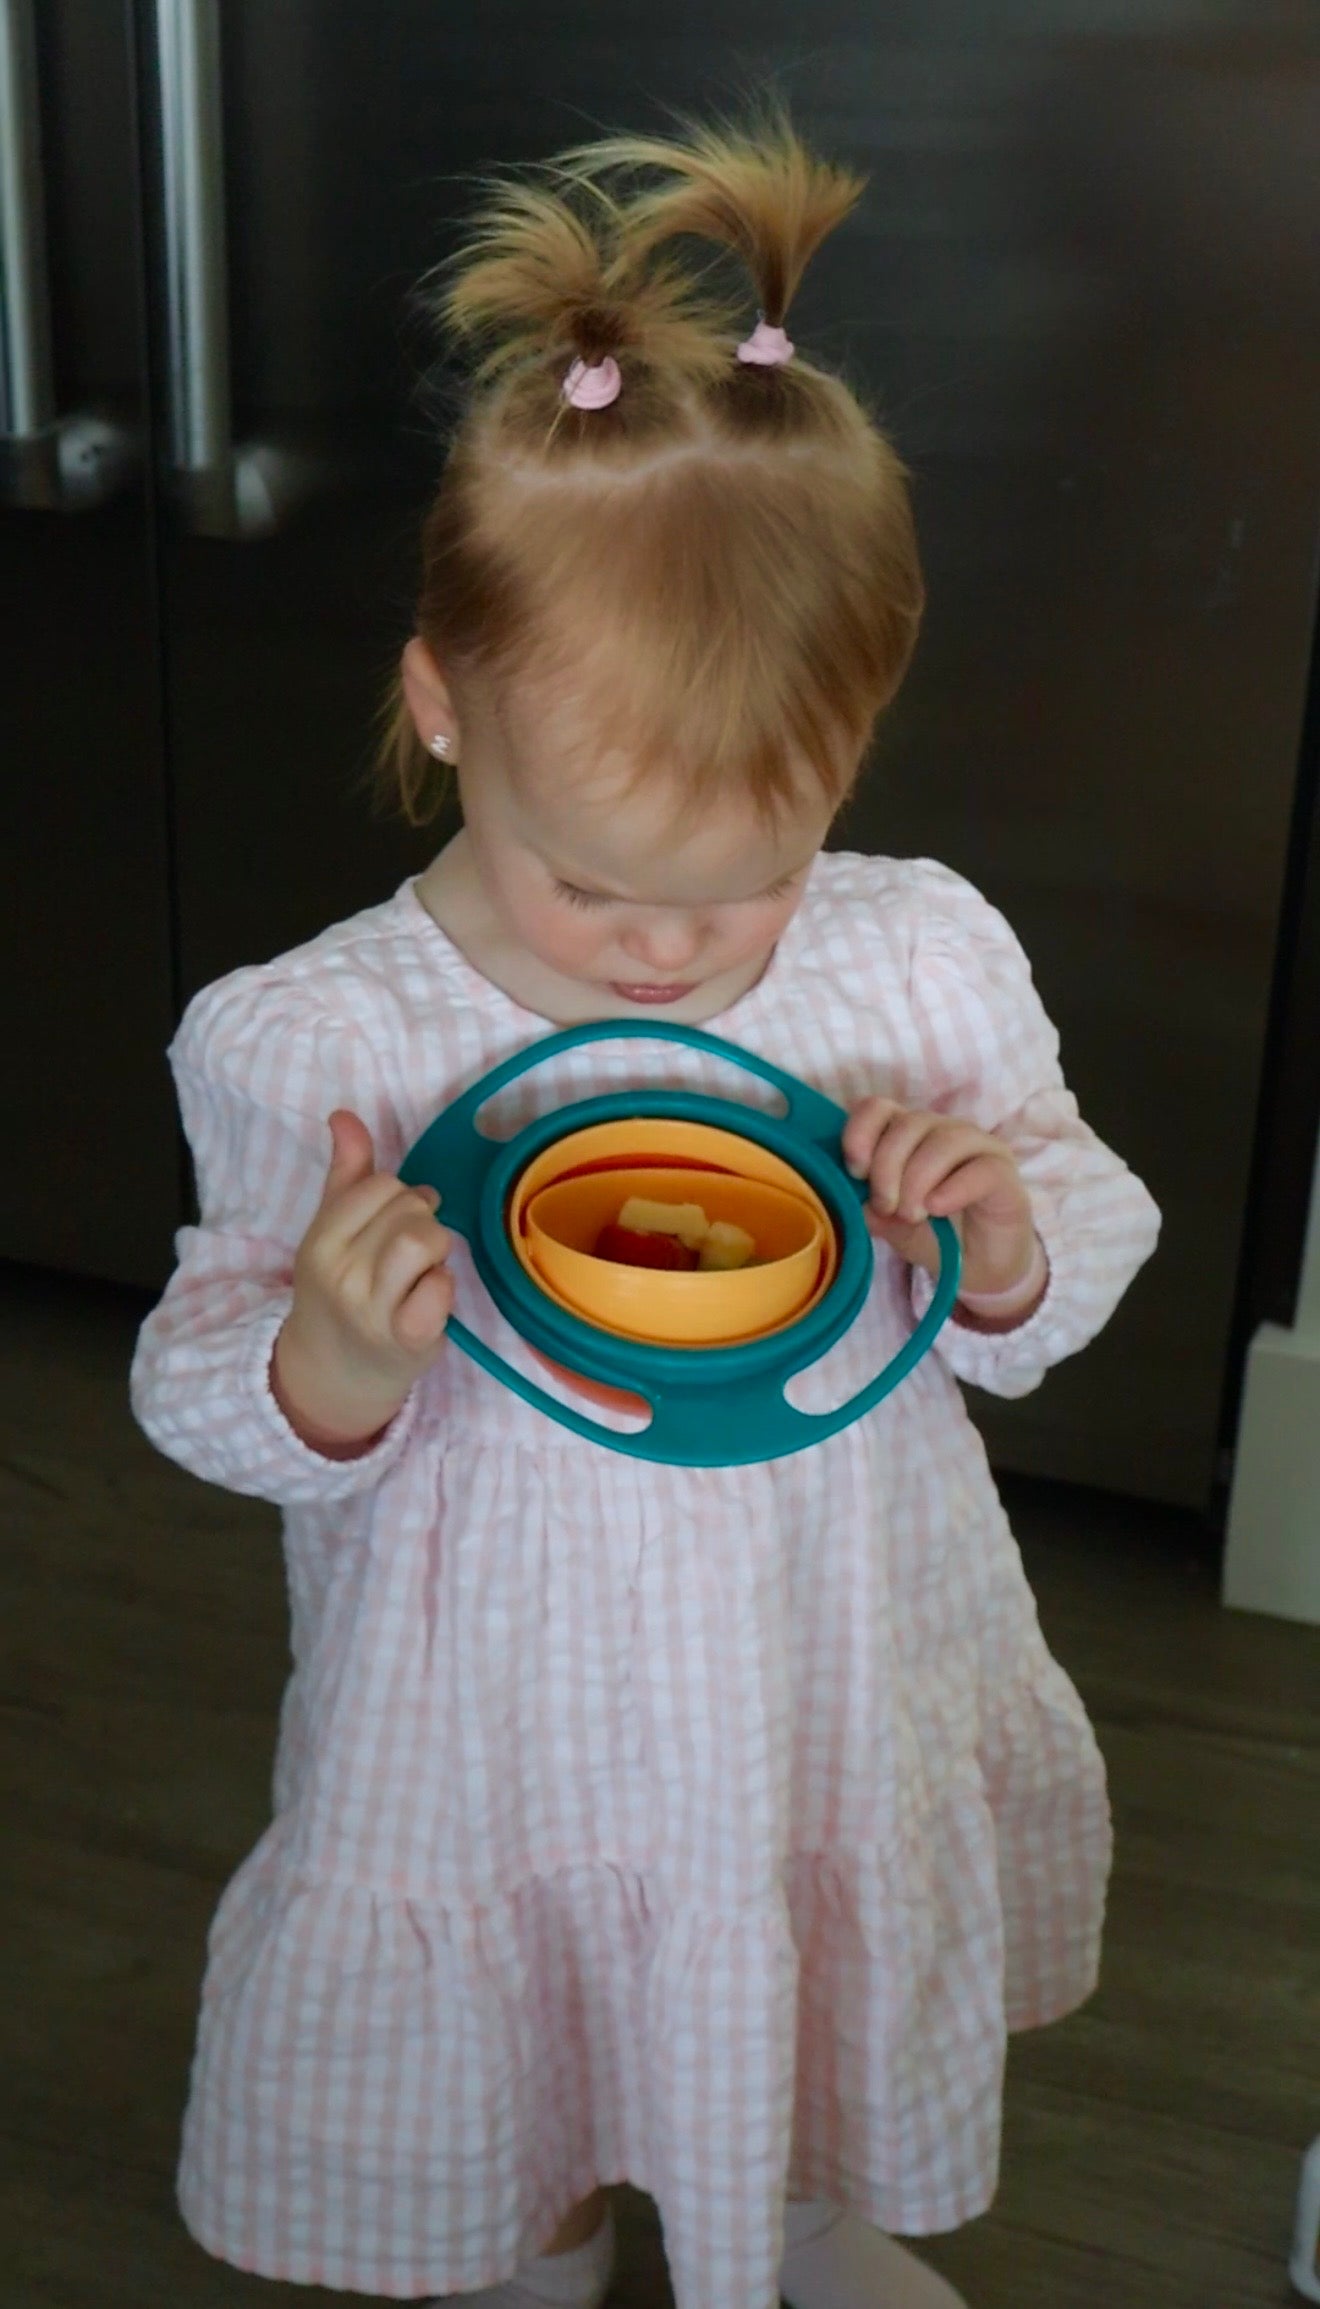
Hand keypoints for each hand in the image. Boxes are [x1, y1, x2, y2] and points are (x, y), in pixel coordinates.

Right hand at [272, 1109, 453, 1448]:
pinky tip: (430, 1297)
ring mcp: (372, 1309)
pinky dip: (445, 1287)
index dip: (400, 1195)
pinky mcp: (407, 1339)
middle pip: (408, 1210)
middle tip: (411, 1250)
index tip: (396, 1219)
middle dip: (421, 1221)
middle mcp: (340, 1274)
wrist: (335, 1372)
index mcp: (320, 1241)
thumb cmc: (341, 1292)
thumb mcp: (331, 1233)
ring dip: (437, 1250)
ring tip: (424, 1268)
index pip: (379, 1185)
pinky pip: (442, 1288)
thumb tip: (344, 1115)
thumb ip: (345, 1174)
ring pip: (426, 1241)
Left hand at [840, 1097, 1037, 1299]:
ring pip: (943, 1141)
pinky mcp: (1004, 1172)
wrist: (982, 1270)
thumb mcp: (893, 1227)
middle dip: (887, 1167)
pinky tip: (937, 1208)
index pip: (878, 1108)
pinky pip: (980, 1168)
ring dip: (917, 1180)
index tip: (855, 1172)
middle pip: (908, 1124)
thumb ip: (873, 1211)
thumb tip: (856, 1202)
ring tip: (911, 1215)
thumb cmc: (935, 1238)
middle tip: (886, 1207)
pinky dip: (952, 1189)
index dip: (861, 1132)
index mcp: (909, 1135)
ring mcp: (978, 1147)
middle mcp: (943, 1131)